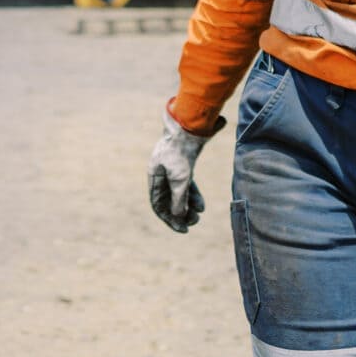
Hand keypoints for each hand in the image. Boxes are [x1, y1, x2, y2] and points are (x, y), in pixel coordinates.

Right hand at [147, 110, 213, 232]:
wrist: (191, 126)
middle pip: (168, 200)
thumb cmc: (181, 152)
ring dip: (188, 205)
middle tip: (193, 223)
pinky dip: (193, 195)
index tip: (182, 230)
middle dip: (180, 213)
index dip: (169, 218)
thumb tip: (178, 217)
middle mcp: (161, 173)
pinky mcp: (184, 164)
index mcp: (154, 176)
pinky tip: (201, 205)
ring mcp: (172, 168)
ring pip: (178, 193)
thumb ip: (178, 199)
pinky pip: (186, 185)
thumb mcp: (180, 180)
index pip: (158, 204)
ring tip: (199, 215)